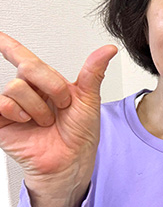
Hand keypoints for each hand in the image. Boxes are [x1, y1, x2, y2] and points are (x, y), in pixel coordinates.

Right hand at [0, 31, 116, 206]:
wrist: (71, 162)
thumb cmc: (80, 134)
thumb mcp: (89, 100)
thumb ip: (93, 72)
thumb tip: (108, 49)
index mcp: (47, 83)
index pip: (25, 58)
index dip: (9, 45)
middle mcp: (29, 92)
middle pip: (29, 68)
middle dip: (52, 87)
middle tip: (62, 105)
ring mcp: (13, 106)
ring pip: (17, 87)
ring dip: (38, 106)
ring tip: (46, 121)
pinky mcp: (1, 121)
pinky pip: (2, 104)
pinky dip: (19, 112)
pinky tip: (28, 122)